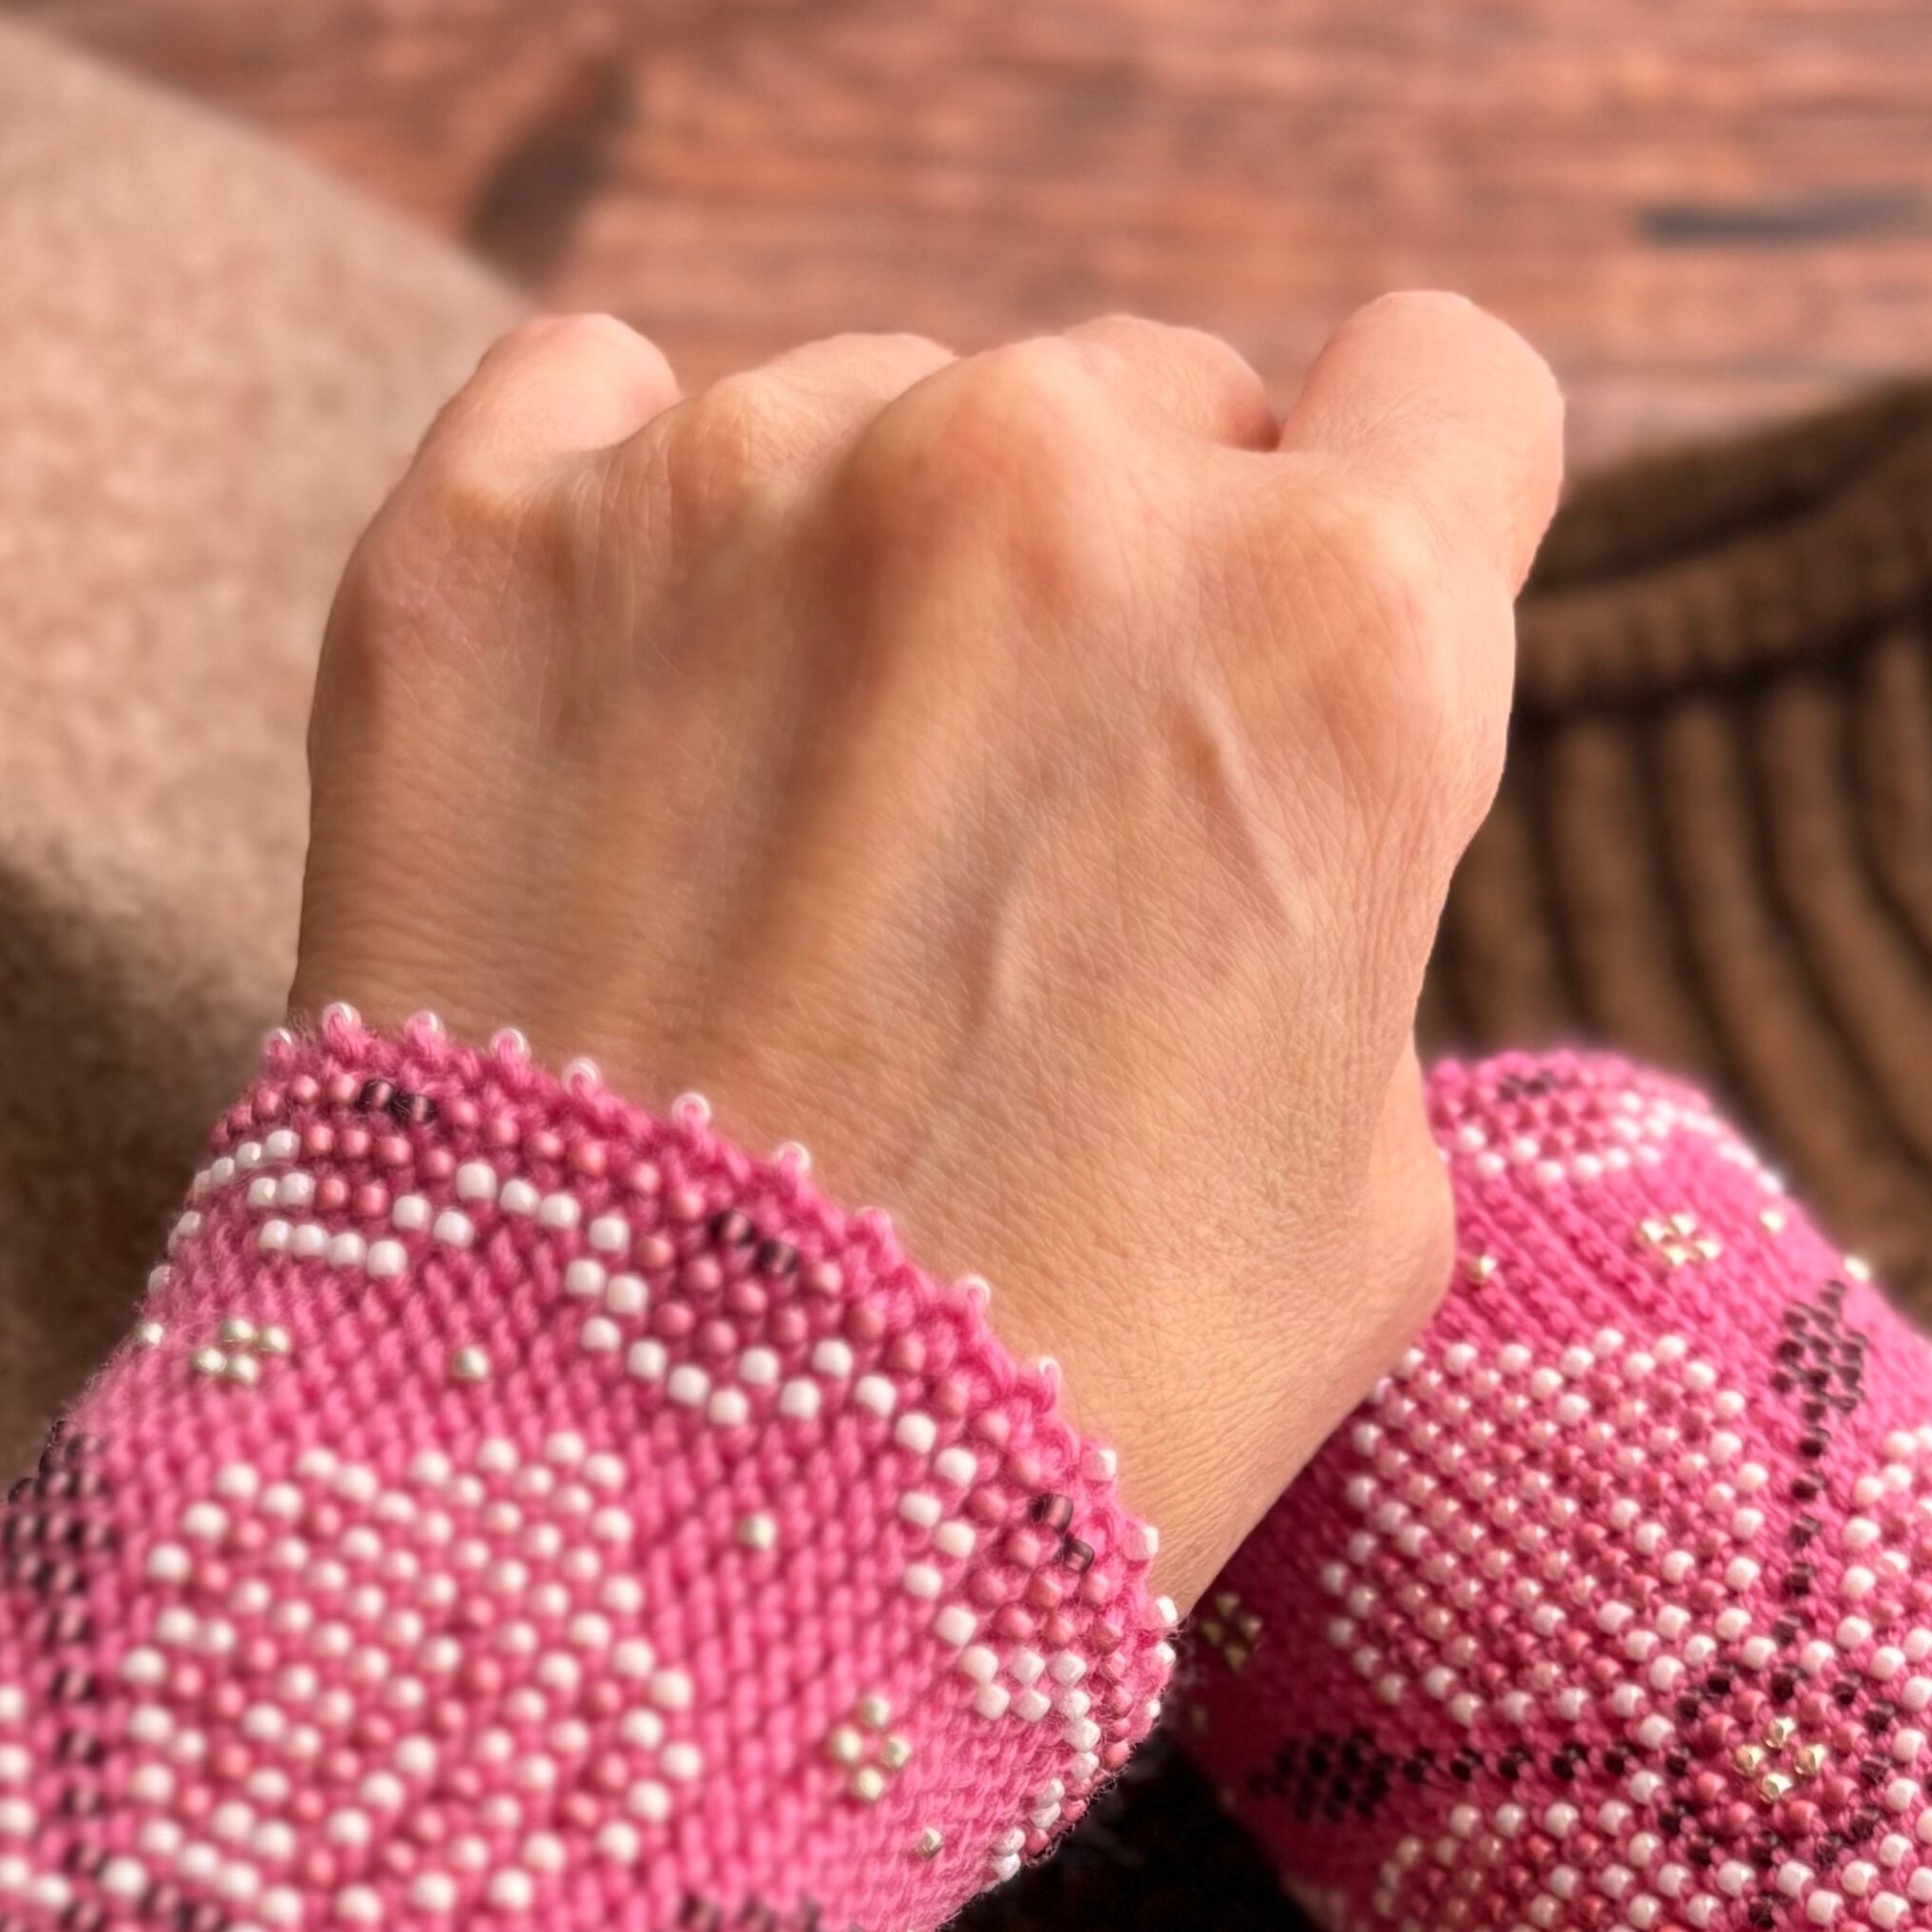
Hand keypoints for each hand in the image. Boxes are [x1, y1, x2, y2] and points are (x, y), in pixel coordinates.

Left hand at [290, 291, 1562, 1583]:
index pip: (1449, 389)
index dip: (1402, 522)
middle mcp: (1053, 479)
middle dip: (1119, 587)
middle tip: (1026, 851)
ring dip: (861, 588)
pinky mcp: (481, 540)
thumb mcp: (1363, 1200)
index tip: (1313, 649)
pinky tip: (615, 768)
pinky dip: (613, 551)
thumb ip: (1346, 907)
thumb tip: (1263, 827)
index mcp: (1335, 633)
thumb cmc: (1053, 1409)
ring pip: (871, 415)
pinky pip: (580, 408)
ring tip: (790, 880)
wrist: (639, 1542)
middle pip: (1150, 405)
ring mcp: (744, 481)